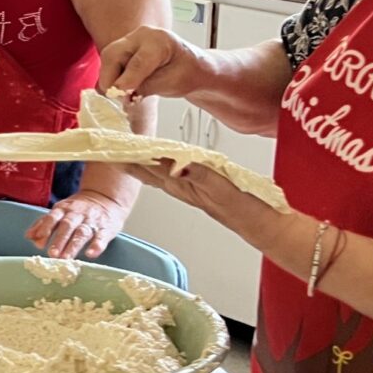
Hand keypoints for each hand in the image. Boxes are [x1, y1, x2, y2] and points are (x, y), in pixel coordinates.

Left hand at [26, 189, 126, 259]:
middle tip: (52, 254)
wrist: (105, 198)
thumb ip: (44, 223)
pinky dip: (96, 246)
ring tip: (66, 258)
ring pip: (82, 232)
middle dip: (59, 240)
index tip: (40, 242)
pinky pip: (101, 237)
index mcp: (64, 209)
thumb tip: (29, 236)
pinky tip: (91, 254)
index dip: (46, 229)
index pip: (53, 218)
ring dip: (73, 246)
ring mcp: (92, 221)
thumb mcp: (60, 211)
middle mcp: (77, 214)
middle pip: (67, 226)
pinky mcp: (106, 228)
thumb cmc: (78, 209)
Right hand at [99, 26, 208, 99]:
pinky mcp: (124, 51)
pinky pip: (110, 64)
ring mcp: (130, 41)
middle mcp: (141, 36)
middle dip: (110, 78)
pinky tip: (124, 89)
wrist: (192, 68)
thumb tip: (122, 93)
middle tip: (116, 98)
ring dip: (110, 80)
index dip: (127, 79)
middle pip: (113, 55)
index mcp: (159, 40)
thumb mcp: (172, 83)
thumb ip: (146, 87)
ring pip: (108, 60)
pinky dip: (112, 79)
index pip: (138, 61)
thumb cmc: (188, 73)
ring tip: (125, 95)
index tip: (120, 94)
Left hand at [126, 159, 284, 249]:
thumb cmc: (245, 208)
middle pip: (149, 172)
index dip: (131, 158)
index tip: (112, 148)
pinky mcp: (201, 189)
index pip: (150, 168)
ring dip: (143, 163)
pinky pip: (175, 175)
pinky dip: (164, 166)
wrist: (262, 224)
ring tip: (128, 153)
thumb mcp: (222, 189)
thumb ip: (200, 176)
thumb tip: (176, 165)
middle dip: (129, 161)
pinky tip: (162, 163)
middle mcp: (183, 188)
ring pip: (159, 174)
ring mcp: (191, 190)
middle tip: (110, 149)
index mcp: (184, 186)